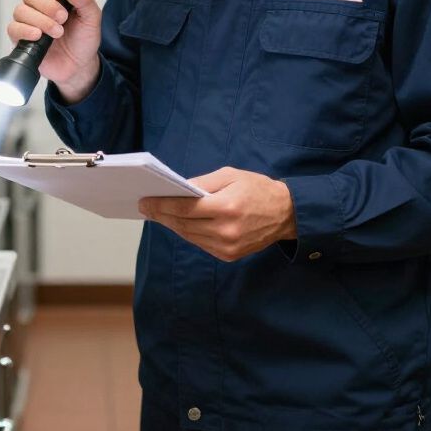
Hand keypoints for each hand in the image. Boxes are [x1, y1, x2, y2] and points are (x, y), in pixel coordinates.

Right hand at [6, 0, 101, 100]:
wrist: (79, 66)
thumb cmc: (83, 40)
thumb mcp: (92, 18)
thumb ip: (86, 1)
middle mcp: (38, 5)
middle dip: (47, 5)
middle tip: (63, 18)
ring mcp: (28, 21)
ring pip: (21, 10)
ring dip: (41, 20)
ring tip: (57, 32)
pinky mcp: (21, 38)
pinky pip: (13, 28)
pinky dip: (25, 31)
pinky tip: (38, 36)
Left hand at [138, 167, 296, 261]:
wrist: (286, 214)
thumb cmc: (257, 189)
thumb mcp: (230, 175)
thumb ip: (202, 183)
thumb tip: (177, 190)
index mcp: (227, 207)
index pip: (185, 209)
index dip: (161, 205)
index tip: (145, 201)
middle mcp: (226, 231)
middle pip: (183, 224)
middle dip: (162, 215)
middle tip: (146, 207)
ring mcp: (227, 247)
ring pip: (189, 236)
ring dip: (172, 225)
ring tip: (158, 214)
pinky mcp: (229, 256)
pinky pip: (200, 243)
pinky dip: (188, 233)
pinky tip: (179, 223)